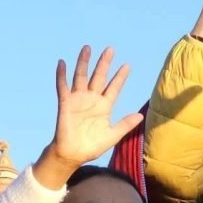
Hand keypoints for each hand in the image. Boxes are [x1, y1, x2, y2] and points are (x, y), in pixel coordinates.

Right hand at [34, 46, 141, 188]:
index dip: (120, 77)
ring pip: (81, 77)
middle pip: (98, 77)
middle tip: (110, 49)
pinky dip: (61, 75)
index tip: (127, 65)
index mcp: (104, 107)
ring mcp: (78, 100)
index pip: (113, 88)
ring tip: (87, 48)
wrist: (72, 154)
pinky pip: (62, 86)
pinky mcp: (65, 103)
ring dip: (84, 63)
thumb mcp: (112, 135)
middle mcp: (91, 99)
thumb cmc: (91, 146)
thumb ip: (125, 124)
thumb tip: (140, 115)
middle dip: (104, 63)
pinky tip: (62, 63)